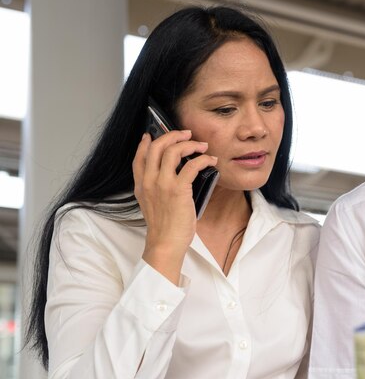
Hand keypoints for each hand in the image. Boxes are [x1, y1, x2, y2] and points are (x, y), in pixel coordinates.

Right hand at [132, 130, 216, 283]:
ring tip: (202, 146)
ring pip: (173, 151)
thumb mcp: (151, 204)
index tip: (153, 134)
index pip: (139, 156)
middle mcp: (149, 181)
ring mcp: (162, 184)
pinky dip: (203, 159)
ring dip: (190, 144)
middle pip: (157, 146)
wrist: (165, 244)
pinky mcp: (178, 190)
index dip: (146, 142)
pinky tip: (210, 161)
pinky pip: (192, 165)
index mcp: (141, 185)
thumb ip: (155, 188)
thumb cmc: (164, 227)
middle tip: (187, 134)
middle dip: (173, 135)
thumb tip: (170, 174)